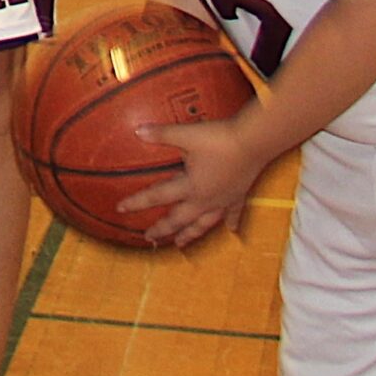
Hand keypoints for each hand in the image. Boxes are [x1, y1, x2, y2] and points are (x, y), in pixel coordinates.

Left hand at [117, 118, 264, 247]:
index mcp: (190, 186)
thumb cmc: (219, 138)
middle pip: (179, 219)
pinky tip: (232, 231)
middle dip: (162, 229)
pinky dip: (231, 222)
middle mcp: (205, 199)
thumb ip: (161, 134)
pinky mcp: (239, 196)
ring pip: (204, 223)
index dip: (137, 202)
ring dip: (191, 234)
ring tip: (181, 245)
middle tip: (149, 238)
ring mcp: (223, 201)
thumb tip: (136, 130)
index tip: (120, 209)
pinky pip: (233, 214)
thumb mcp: (187, 134)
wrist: (254, 142)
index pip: (158, 196)